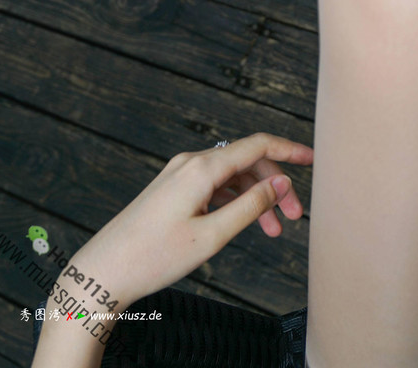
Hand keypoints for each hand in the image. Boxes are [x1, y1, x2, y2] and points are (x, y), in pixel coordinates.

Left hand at [59, 133, 313, 313]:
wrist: (104, 272)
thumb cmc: (153, 257)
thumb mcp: (210, 236)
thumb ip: (250, 206)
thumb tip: (279, 184)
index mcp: (201, 168)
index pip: (257, 146)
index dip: (289, 150)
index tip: (314, 159)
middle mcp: (190, 163)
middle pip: (247, 162)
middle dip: (275, 185)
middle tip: (295, 217)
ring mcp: (179, 175)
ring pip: (232, 176)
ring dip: (256, 198)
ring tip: (274, 231)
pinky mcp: (172, 189)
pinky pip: (214, 186)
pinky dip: (235, 202)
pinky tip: (243, 225)